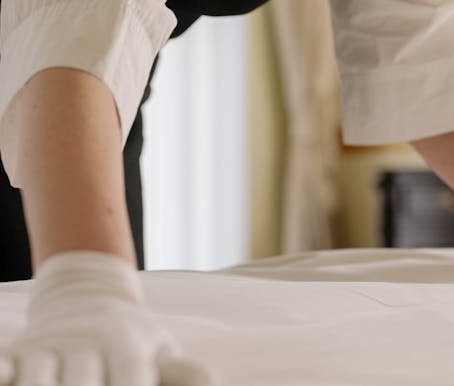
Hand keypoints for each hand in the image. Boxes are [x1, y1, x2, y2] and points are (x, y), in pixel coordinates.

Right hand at [0, 251, 215, 384]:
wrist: (86, 293)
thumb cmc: (131, 341)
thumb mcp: (161, 353)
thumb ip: (188, 375)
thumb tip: (216, 383)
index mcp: (127, 345)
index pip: (129, 381)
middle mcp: (87, 343)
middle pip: (80, 381)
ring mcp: (51, 346)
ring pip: (39, 377)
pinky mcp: (20, 352)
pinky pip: (5, 363)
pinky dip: (3, 372)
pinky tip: (4, 376)